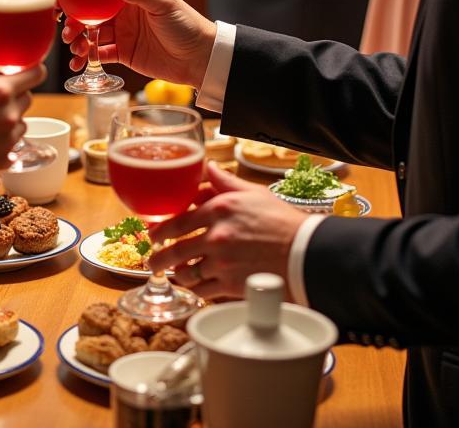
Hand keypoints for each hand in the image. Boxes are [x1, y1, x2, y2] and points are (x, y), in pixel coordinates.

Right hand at [0, 51, 43, 181]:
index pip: (37, 73)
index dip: (32, 70)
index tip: (25, 72)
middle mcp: (10, 114)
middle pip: (28, 97)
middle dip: (15, 95)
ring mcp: (9, 138)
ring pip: (22, 121)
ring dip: (10, 119)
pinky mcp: (5, 158)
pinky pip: (13, 144)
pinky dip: (3, 140)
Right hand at [61, 0, 215, 85]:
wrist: (201, 58)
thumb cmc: (187, 25)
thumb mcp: (164, 4)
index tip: (62, 4)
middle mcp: (123, 14)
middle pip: (89, 15)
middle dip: (74, 23)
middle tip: (68, 33)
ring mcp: (122, 34)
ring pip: (91, 36)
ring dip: (79, 42)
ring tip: (75, 50)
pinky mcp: (124, 54)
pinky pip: (100, 56)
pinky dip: (87, 59)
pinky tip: (79, 64)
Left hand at [146, 163, 306, 300]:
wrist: (306, 254)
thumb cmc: (283, 222)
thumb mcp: (253, 193)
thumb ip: (225, 181)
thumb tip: (207, 167)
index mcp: (218, 210)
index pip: (176, 221)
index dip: (159, 230)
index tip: (152, 234)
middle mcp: (216, 236)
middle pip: (174, 250)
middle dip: (158, 257)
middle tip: (153, 260)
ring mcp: (222, 263)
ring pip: (186, 273)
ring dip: (177, 275)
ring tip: (174, 274)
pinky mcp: (231, 286)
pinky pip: (202, 291)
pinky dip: (195, 290)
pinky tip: (195, 287)